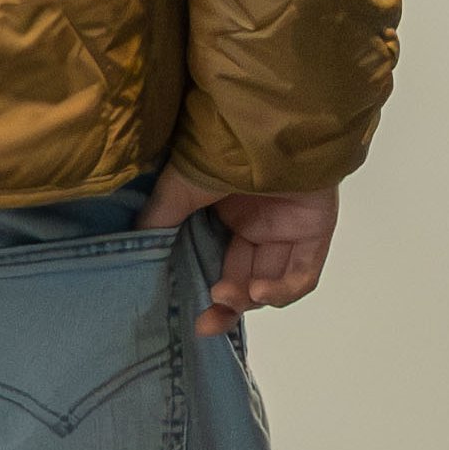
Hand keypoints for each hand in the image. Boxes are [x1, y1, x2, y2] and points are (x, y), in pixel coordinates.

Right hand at [137, 170, 340, 332]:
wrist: (267, 127)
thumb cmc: (222, 151)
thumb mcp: (179, 188)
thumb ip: (159, 221)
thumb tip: (132, 250)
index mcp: (228, 214)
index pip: (218, 263)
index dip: (204, 290)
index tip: (187, 315)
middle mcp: (258, 223)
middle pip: (244, 278)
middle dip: (225, 304)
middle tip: (205, 322)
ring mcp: (288, 228)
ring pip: (270, 280)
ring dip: (248, 297)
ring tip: (225, 294)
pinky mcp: (315, 231)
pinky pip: (303, 274)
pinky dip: (281, 290)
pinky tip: (258, 291)